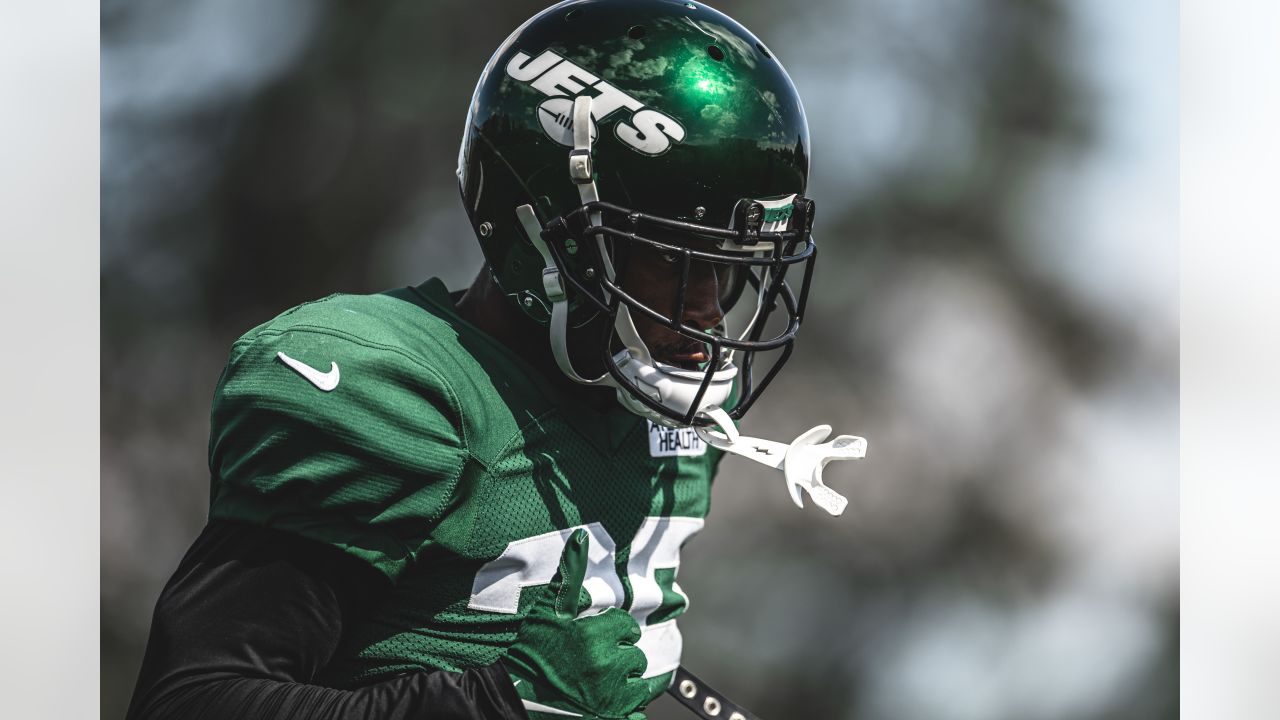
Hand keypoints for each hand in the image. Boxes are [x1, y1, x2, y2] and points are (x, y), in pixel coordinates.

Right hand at [503, 529, 649, 718]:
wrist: (510, 701)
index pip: (626, 627)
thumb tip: (581, 535)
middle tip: (594, 662)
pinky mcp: (612, 719)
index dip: (613, 630)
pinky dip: (626, 709)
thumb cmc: (528, 654)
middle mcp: (607, 667)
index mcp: (595, 637)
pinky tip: (604, 703)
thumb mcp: (545, 611)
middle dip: (619, 657)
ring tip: (599, 684)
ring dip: (626, 683)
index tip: (598, 636)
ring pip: (640, 685)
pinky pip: (636, 712)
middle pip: (635, 656)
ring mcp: (611, 698)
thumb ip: (568, 574)